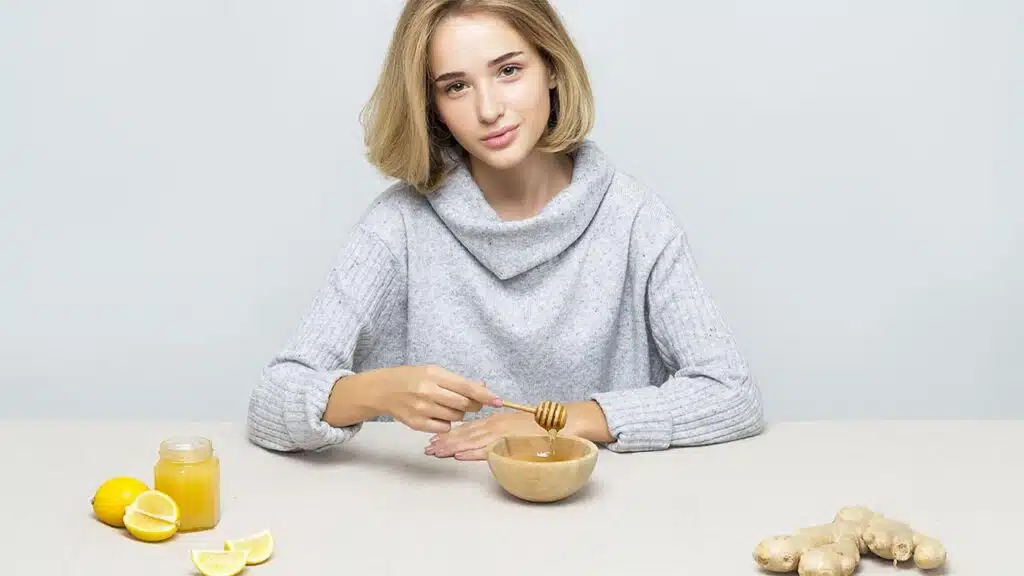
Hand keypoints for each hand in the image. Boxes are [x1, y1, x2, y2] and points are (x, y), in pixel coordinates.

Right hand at [375, 365, 501, 433]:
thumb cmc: (412, 378)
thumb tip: (483, 388)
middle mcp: (428, 392)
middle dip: (472, 405)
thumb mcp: (434, 372)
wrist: (384, 389)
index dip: (485, 395)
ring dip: (457, 414)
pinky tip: (436, 414)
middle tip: (468, 402)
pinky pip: (444, 428)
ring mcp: (422, 409)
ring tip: (445, 405)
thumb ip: (458, 381)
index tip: (498, 401)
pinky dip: (445, 423)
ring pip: (455, 418)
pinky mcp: (417, 424)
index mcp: (434, 375)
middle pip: (464, 405)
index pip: (466, 387)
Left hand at [425, 411, 543, 460]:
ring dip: (452, 448)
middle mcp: (496, 425)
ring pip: (472, 441)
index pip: (467, 427)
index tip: (434, 440)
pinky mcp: (512, 442)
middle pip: (464, 434)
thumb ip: (501, 430)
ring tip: (436, 453)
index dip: (450, 434)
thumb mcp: (517, 424)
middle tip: (427, 449)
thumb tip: (488, 440)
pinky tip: (459, 456)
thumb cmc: (543, 425)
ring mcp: (503, 433)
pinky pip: (488, 449)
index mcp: (496, 421)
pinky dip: (472, 453)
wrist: (565, 420)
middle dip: (444, 442)